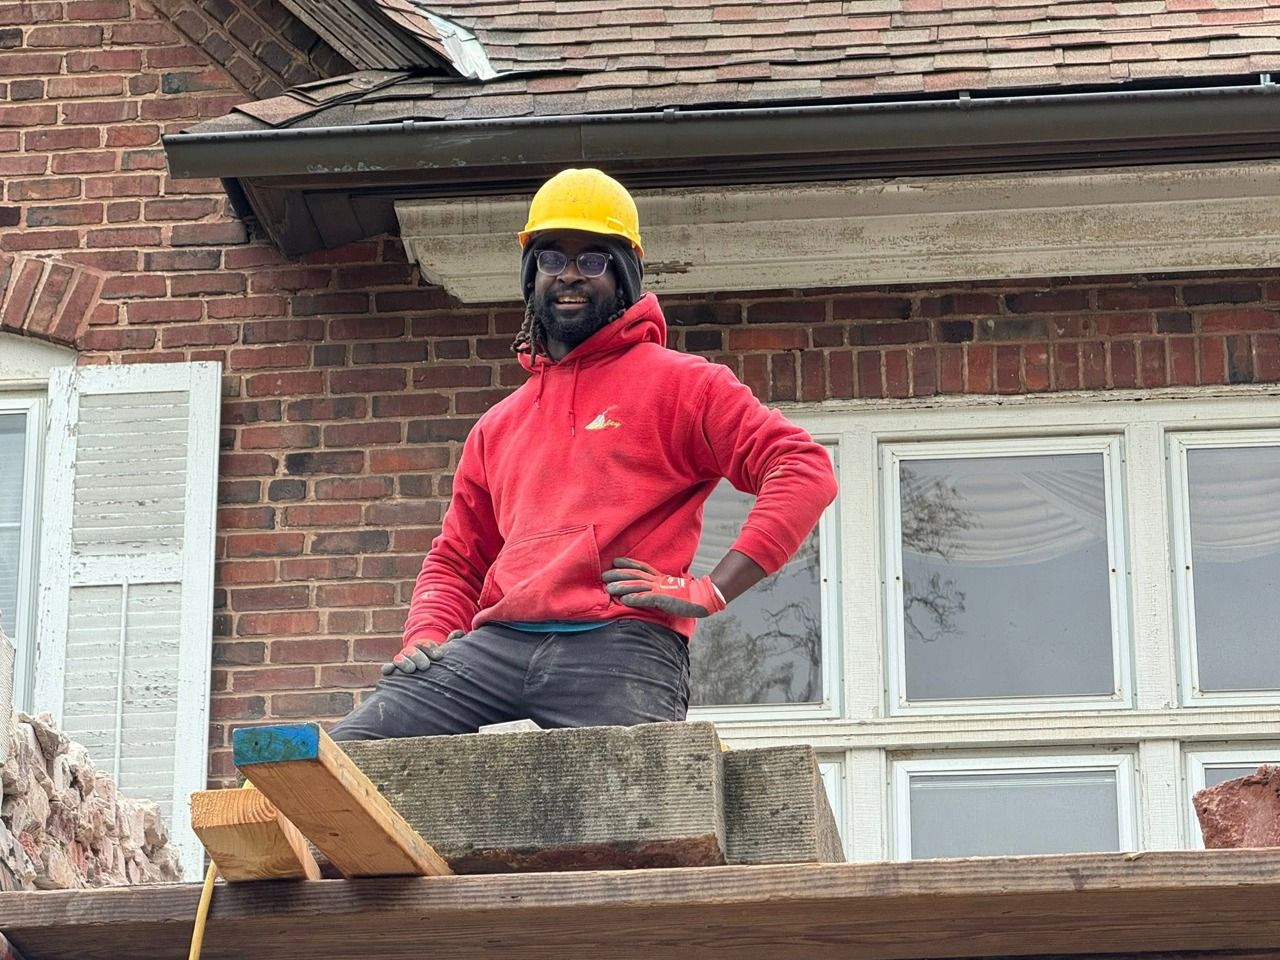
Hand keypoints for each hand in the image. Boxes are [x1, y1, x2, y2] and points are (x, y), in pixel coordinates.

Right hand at [381, 630, 462, 675]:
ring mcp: (401, 660)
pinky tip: (390, 671)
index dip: (431, 648)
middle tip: (425, 666)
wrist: (421, 671)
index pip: (426, 645)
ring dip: (404, 662)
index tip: (439, 656)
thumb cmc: (434, 662)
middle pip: (412, 651)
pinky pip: (387, 668)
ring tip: (411, 669)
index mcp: (423, 647)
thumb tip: (458, 633)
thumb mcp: (442, 652)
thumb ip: (451, 642)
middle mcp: (411, 652)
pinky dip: (387, 668)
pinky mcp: (392, 670)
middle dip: (418, 657)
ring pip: (400, 658)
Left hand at [602, 558, 726, 617]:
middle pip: (634, 575)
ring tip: (608, 588)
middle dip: (618, 574)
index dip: (627, 563)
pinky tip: (624, 599)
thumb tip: (649, 591)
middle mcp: (658, 581)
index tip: (615, 561)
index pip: (641, 567)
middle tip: (603, 574)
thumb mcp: (671, 589)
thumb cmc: (689, 597)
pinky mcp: (663, 600)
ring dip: (622, 587)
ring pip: (637, 586)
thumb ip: (660, 589)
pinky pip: (647, 598)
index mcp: (660, 578)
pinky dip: (635, 598)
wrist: (704, 599)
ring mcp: (660, 590)